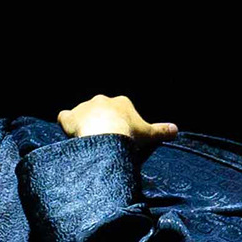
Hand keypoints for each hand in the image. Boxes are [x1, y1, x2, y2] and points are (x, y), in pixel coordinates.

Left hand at [56, 92, 176, 144]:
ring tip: (89, 142)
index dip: (120, 122)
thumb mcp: (149, 134)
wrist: (106, 137)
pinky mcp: (69, 117)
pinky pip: (64, 118)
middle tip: (105, 140)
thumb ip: (161, 131)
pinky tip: (70, 135)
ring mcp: (83, 107)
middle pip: (101, 110)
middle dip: (102, 121)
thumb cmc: (129, 134)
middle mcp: (101, 100)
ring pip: (83, 114)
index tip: (121, 135)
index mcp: (121, 102)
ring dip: (84, 124)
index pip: (120, 109)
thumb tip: (176, 129)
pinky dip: (66, 125)